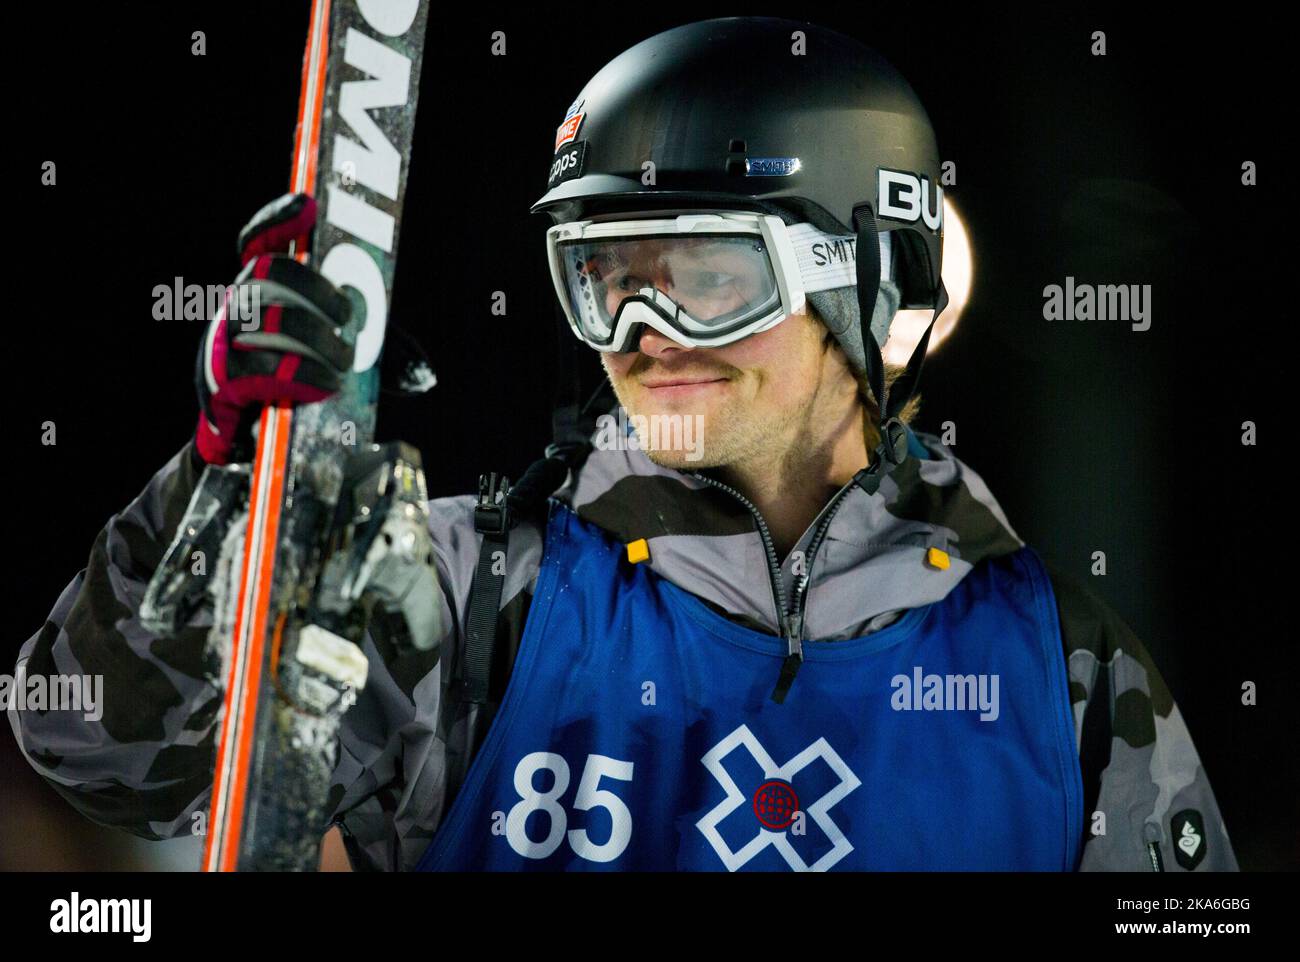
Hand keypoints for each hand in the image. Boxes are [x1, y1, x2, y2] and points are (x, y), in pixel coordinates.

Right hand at [194, 194, 352, 464]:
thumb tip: (425, 376)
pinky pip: (255, 370)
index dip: (278, 219)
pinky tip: (322, 386)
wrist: (253, 447)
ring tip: (343, 363)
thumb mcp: (335, 367)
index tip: (309, 206)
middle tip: (348, 314)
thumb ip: (375, 360)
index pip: (259, 242)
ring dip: (313, 337)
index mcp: (263, 296)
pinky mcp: (219, 384)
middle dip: (313, 286)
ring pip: (263, 319)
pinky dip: (296, 376)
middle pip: (264, 271)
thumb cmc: (294, 395)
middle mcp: (236, 311)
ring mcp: (222, 344)